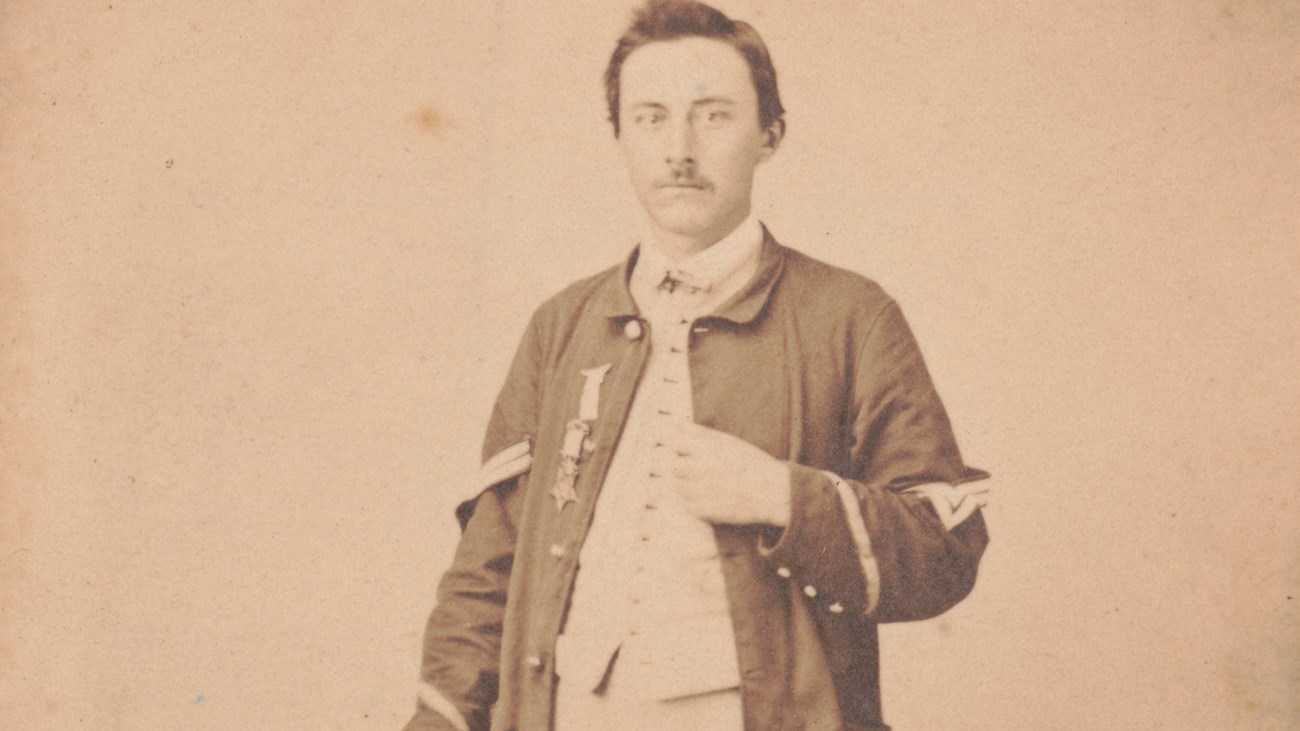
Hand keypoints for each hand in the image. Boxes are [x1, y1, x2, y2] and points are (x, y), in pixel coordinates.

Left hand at [658, 421, 790, 526]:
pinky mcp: (701, 510)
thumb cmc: (753, 464)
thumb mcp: (729, 442)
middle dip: (682, 468)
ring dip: (687, 485)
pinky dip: (695, 503)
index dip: (682, 448)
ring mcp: (698, 490)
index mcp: (704, 449)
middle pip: (673, 466)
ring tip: (707, 485)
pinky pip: (687, 505)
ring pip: (678, 487)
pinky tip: (711, 498)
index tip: (691, 453)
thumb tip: (680, 424)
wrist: (772, 493)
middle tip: (699, 471)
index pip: (676, 444)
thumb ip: (701, 433)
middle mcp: (698, 468)